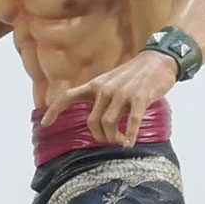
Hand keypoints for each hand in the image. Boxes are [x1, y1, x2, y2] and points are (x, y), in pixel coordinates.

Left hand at [41, 50, 176, 146]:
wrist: (158, 60)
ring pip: (107, 123)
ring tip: (121, 141)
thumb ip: (100, 96)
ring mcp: (122, 94)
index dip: (55, 110)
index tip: (45, 124)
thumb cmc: (134, 75)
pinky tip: (130, 143)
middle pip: (92, 122)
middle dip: (99, 136)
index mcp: (96, 85)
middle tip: (110, 140)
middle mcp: (105, 89)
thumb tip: (96, 119)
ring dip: (113, 138)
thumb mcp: (110, 81)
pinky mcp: (139, 98)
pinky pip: (131, 122)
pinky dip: (129, 135)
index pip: (68, 96)